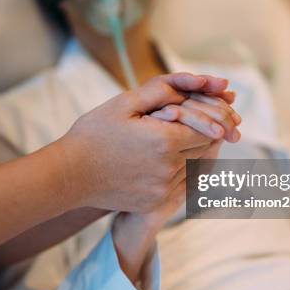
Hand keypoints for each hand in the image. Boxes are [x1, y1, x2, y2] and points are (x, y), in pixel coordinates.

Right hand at [56, 73, 236, 212]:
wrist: (69, 175)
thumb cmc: (94, 134)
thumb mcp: (124, 103)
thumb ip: (160, 91)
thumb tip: (193, 85)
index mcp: (164, 141)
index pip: (207, 129)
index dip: (216, 119)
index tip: (221, 111)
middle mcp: (169, 168)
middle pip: (206, 149)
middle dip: (212, 133)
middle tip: (219, 123)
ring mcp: (163, 190)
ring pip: (198, 169)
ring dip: (202, 153)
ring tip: (202, 138)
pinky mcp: (156, 203)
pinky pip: (185, 188)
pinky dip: (191, 173)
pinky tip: (186, 160)